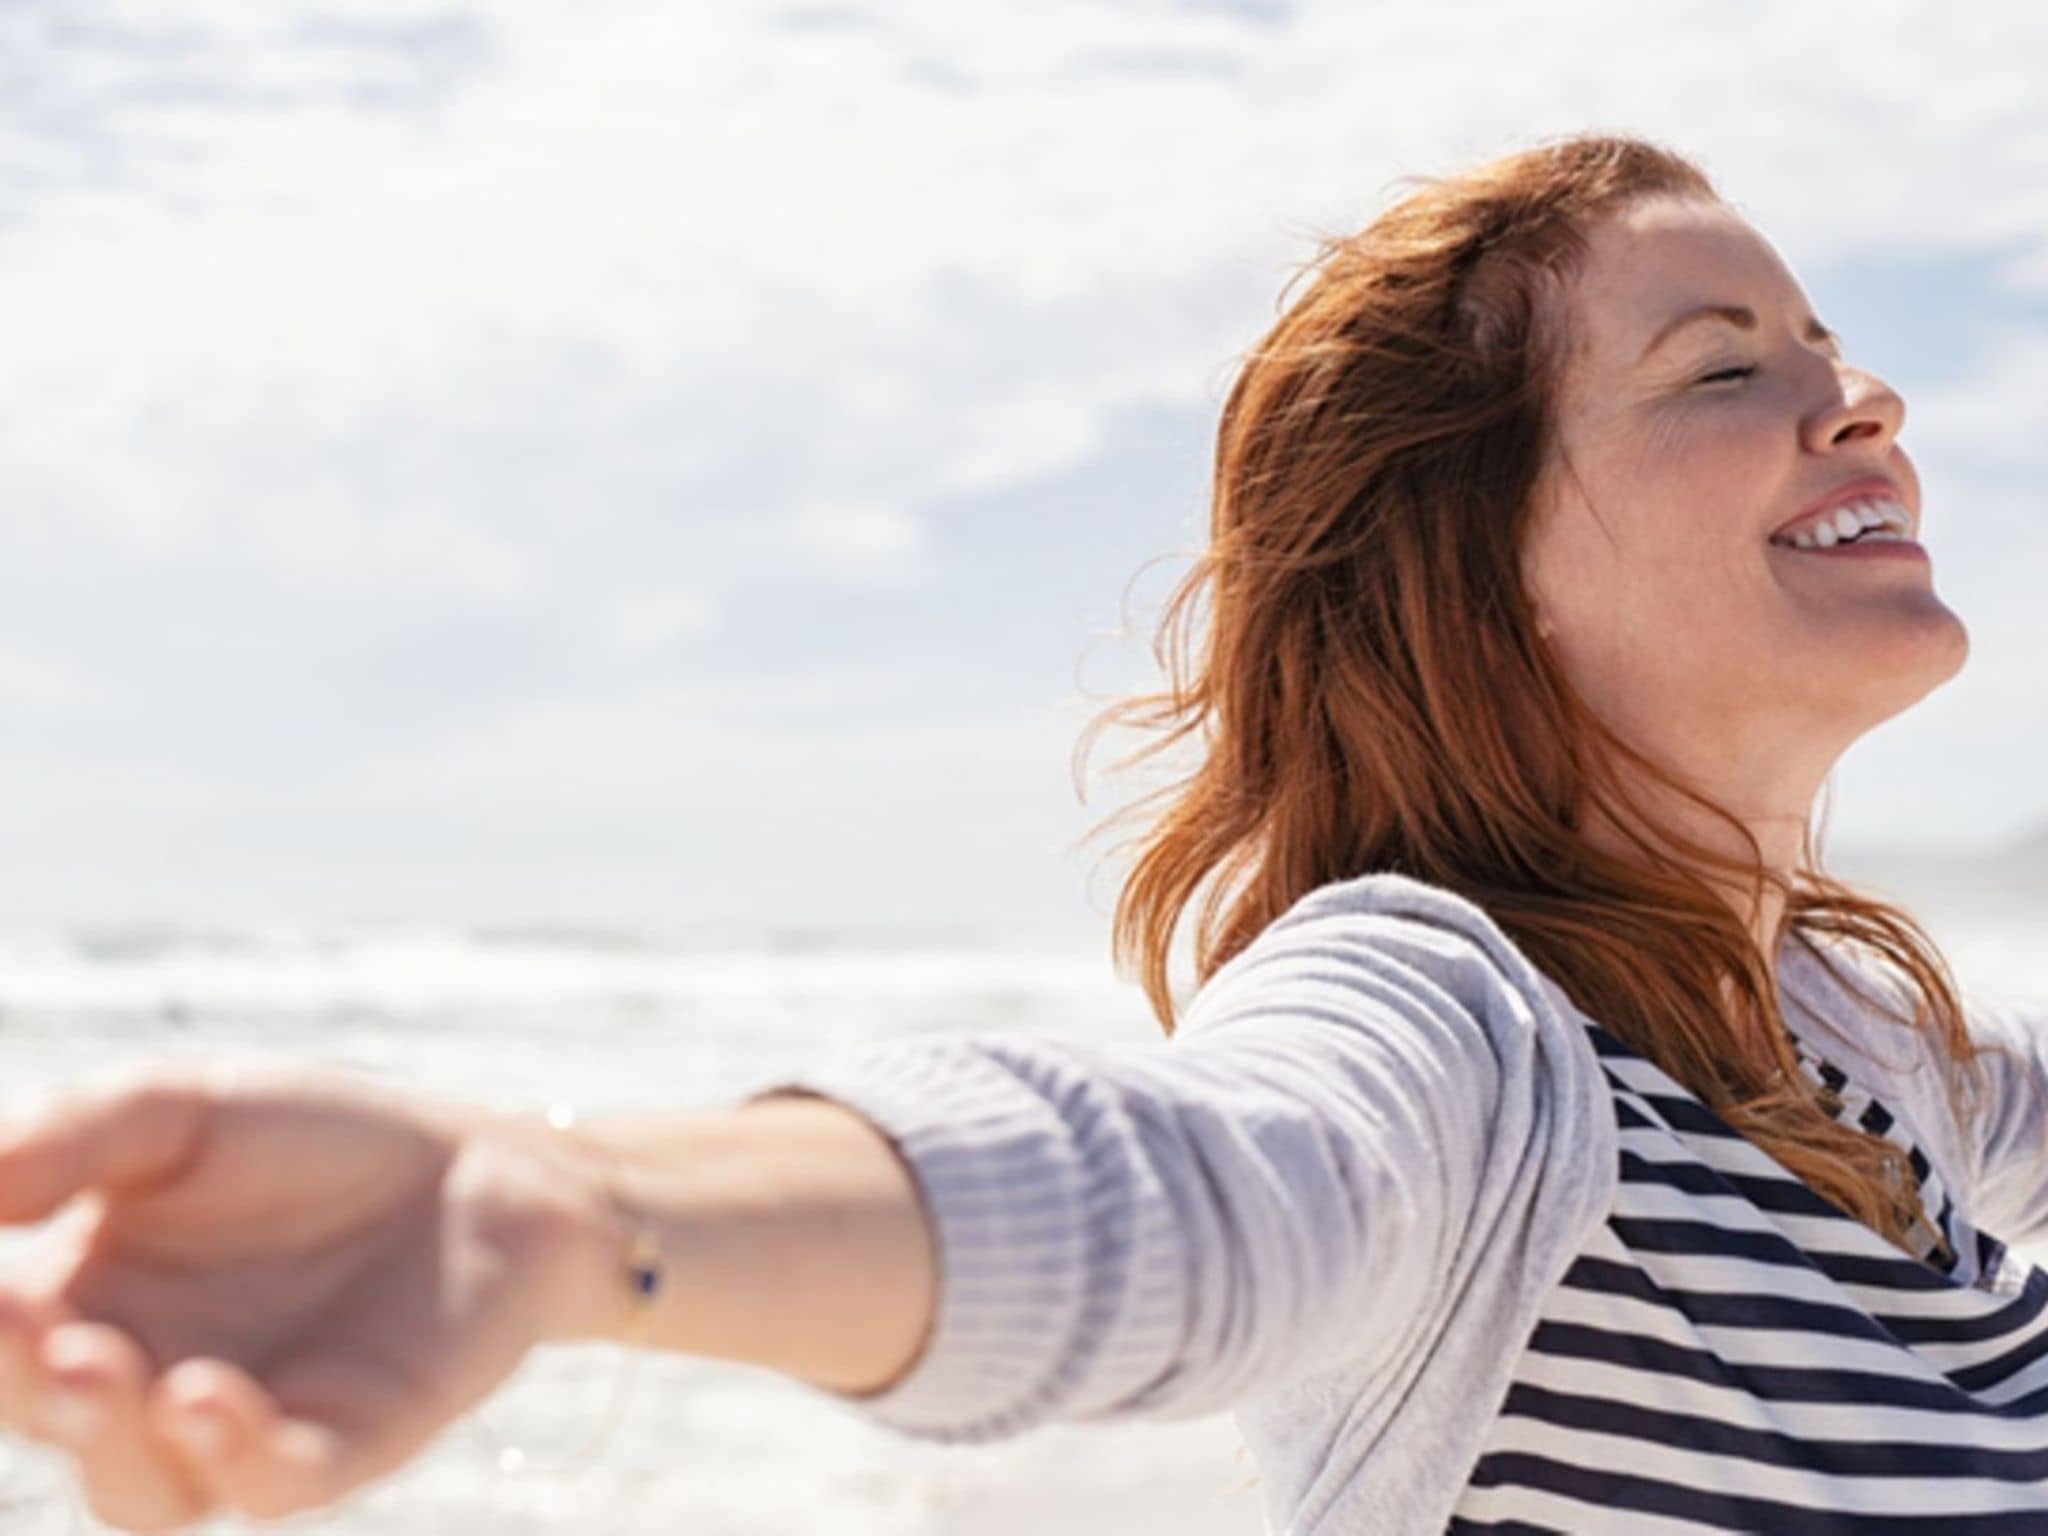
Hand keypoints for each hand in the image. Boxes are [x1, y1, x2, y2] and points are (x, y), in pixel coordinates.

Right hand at [0, 1061, 602, 1531]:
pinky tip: (208, 1395)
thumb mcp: (182, 1114)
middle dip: (16, 1380)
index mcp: (81, 1309)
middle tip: (13, 1323)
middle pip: (52, 1419)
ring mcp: (242, 1428)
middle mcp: (144, 1389)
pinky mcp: (346, 1443)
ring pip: (144, 1488)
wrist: (476, 1166)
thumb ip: (72, 1140)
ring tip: (95, 1365)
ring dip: (107, 1438)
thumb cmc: (312, 1141)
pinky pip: (278, 1481)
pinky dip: (239, 1455)